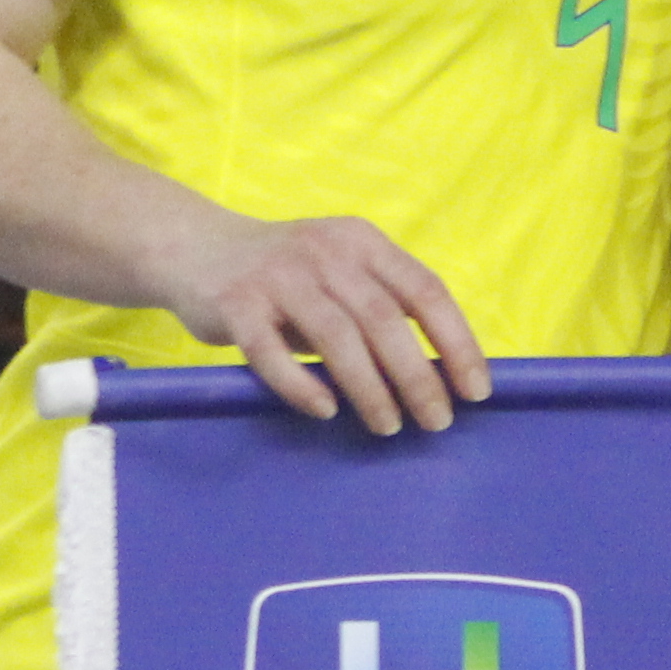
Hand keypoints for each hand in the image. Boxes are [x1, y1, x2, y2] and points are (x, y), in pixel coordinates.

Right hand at [166, 211, 488, 432]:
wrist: (194, 248)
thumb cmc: (288, 275)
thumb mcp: (341, 271)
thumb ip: (382, 305)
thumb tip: (439, 372)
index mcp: (363, 242)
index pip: (425, 291)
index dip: (457, 342)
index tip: (475, 389)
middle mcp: (325, 253)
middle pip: (385, 320)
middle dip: (418, 377)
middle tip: (437, 421)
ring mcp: (278, 277)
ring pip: (336, 338)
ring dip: (369, 389)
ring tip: (388, 426)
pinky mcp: (235, 304)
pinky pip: (271, 353)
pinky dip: (302, 385)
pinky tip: (326, 411)